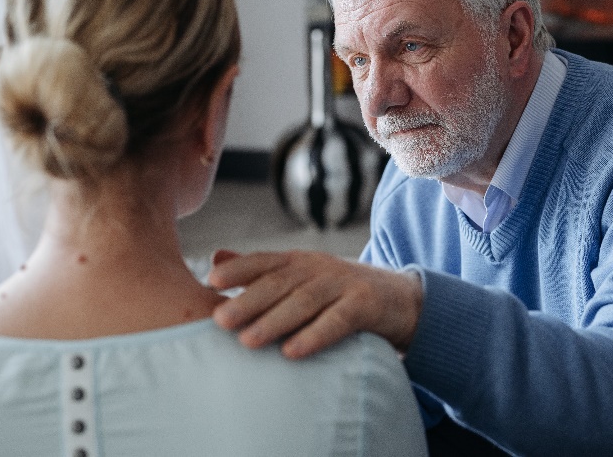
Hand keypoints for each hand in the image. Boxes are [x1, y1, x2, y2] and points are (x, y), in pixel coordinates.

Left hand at [208, 249, 422, 358]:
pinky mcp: (367, 305)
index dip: (239, 269)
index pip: (265, 261)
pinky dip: (314, 335)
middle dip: (248, 301)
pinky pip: (338, 321)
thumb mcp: (303, 277)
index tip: (210, 281)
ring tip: (247, 341)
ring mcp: (344, 284)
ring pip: (305, 301)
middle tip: (218, 320)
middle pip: (280, 282)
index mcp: (300, 261)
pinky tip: (293, 352)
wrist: (401, 299)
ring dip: (274, 321)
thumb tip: (216, 259)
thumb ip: (261, 270)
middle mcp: (320, 268)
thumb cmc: (340, 292)